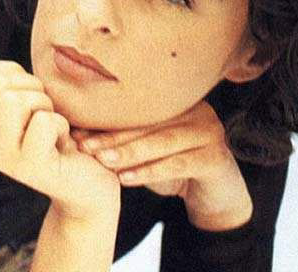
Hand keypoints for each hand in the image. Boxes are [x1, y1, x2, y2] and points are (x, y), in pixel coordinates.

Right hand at [0, 60, 120, 220]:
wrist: (90, 186)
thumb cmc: (69, 137)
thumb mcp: (39, 105)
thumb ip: (16, 87)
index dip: (16, 74)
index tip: (35, 97)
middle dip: (34, 89)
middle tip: (49, 114)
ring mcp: (5, 158)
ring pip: (14, 100)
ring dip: (46, 105)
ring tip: (55, 128)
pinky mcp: (29, 167)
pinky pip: (43, 121)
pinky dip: (62, 124)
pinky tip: (64, 144)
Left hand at [72, 101, 252, 230]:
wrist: (217, 194)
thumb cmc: (179, 166)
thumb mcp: (155, 151)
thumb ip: (131, 140)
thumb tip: (83, 134)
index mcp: (180, 104)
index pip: (141, 111)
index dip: (110, 122)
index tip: (80, 132)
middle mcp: (197, 112)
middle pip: (151, 123)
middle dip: (115, 135)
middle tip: (86, 145)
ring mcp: (209, 132)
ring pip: (164, 141)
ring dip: (130, 151)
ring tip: (103, 160)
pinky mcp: (216, 158)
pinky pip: (178, 164)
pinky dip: (150, 171)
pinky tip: (126, 179)